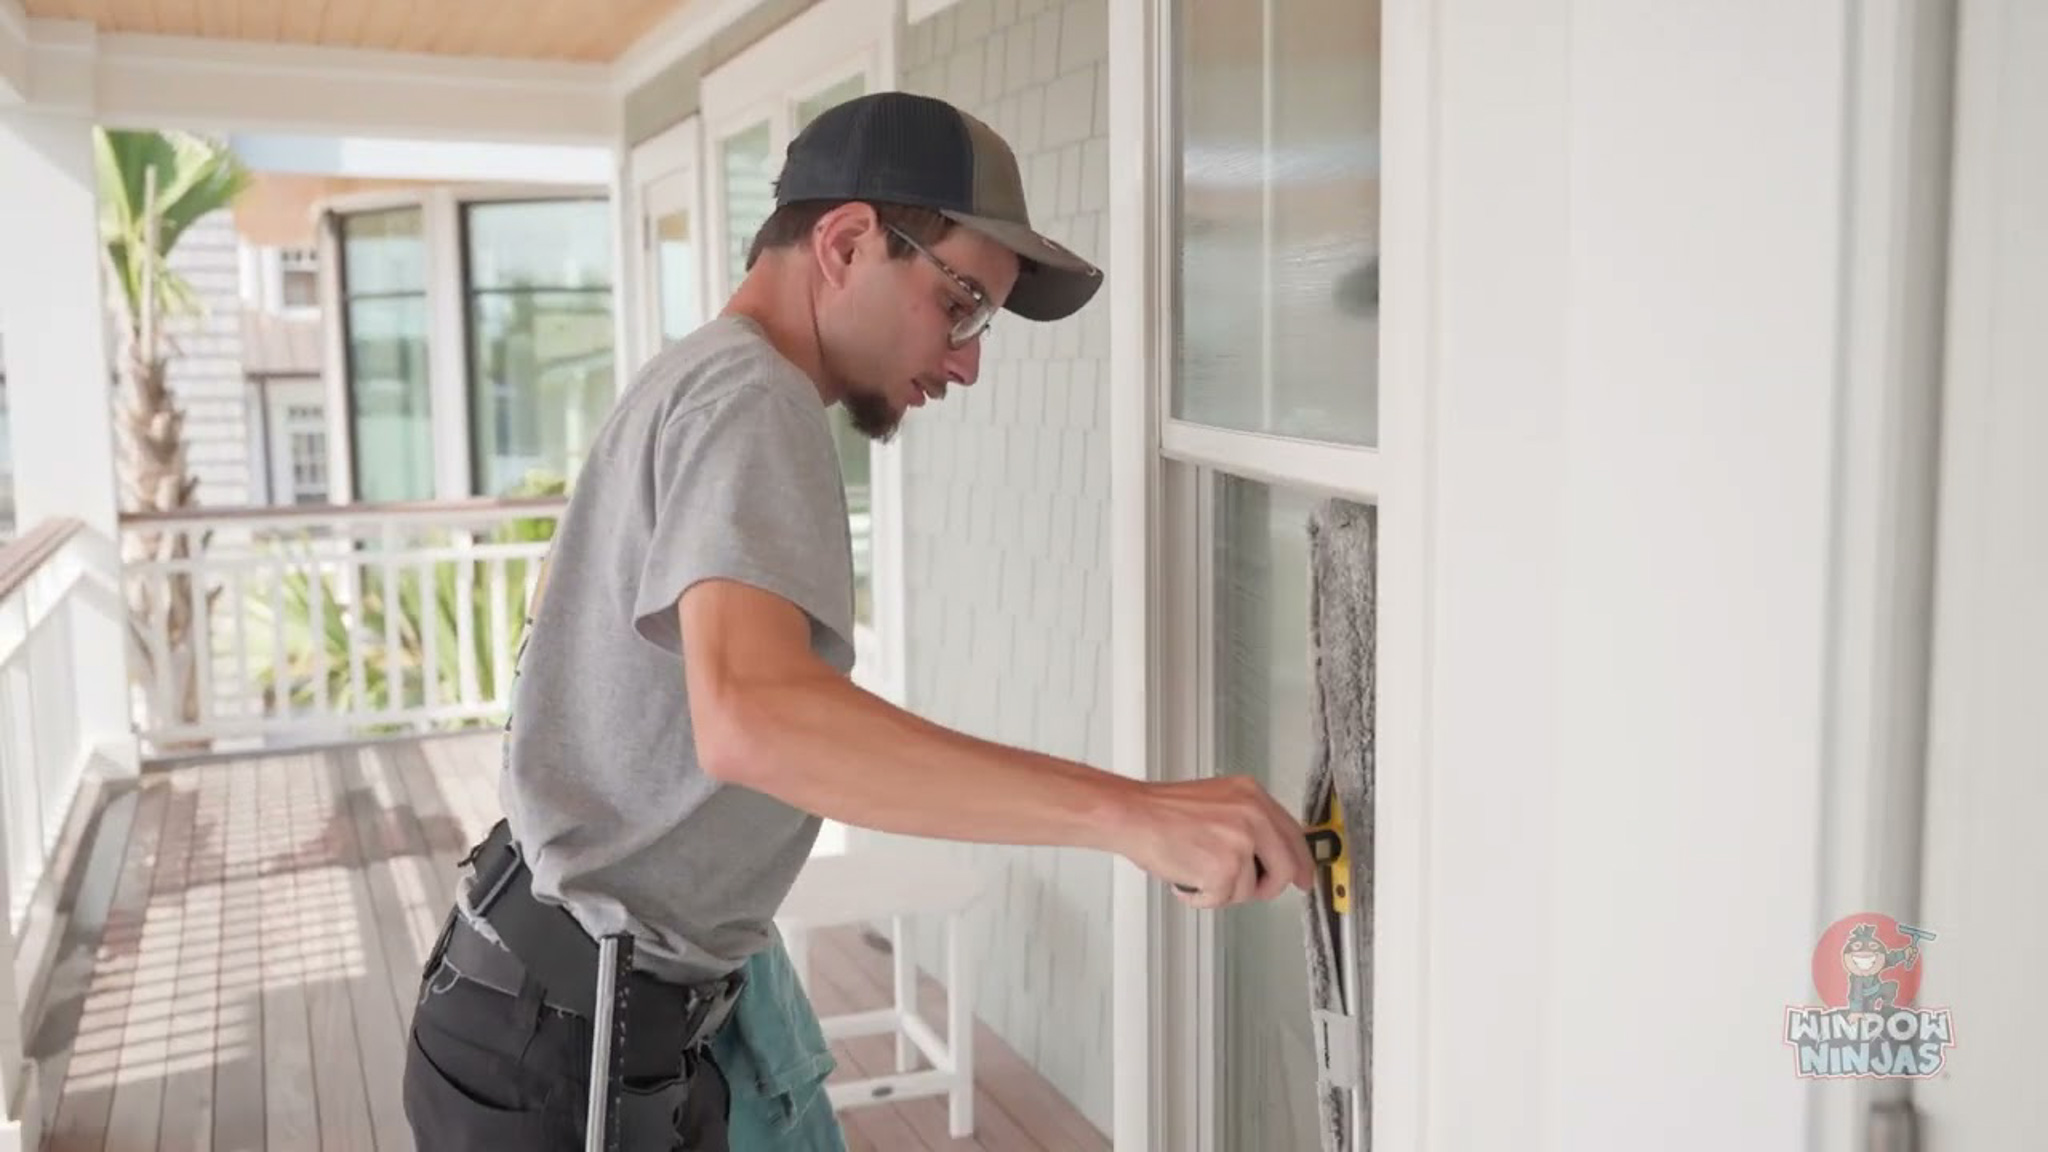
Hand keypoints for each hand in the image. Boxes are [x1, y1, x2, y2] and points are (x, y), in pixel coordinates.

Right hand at [1111, 776, 1316, 908]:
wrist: (1132, 815)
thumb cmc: (1161, 812)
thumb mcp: (1216, 801)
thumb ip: (1247, 822)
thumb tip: (1267, 854)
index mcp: (1252, 796)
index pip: (1293, 834)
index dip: (1302, 862)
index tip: (1304, 877)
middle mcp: (1252, 815)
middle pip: (1287, 867)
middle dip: (1267, 886)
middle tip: (1253, 890)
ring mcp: (1241, 842)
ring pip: (1251, 889)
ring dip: (1222, 891)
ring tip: (1196, 871)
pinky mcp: (1225, 869)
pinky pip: (1224, 899)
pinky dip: (1202, 897)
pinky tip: (1186, 878)